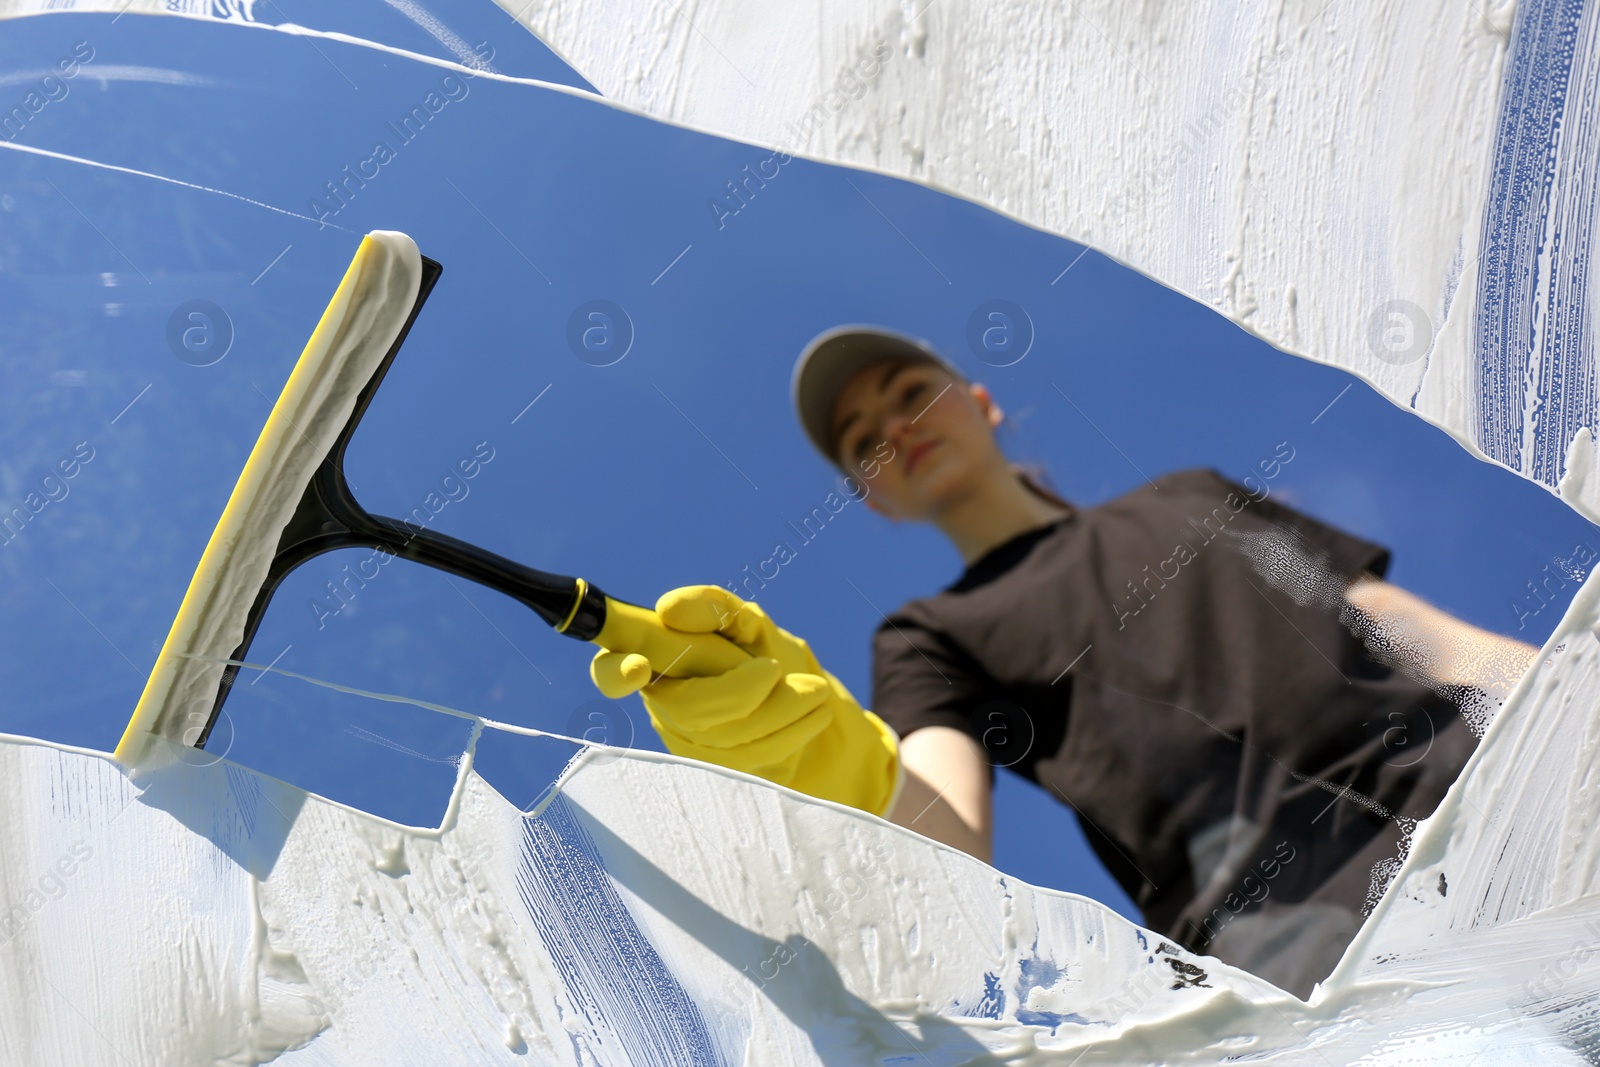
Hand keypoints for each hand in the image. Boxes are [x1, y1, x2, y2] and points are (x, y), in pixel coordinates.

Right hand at [590, 586, 900, 814]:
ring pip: (724, 737)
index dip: (614, 672)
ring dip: (780, 709)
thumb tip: (670, 610)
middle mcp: (664, 705)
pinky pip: (751, 757)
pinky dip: (791, 730)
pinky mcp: (722, 772)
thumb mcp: (748, 624)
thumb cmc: (766, 653)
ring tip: (815, 689)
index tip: (637, 666)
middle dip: (736, 691)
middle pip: (684, 709)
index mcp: (655, 661)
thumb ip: (715, 609)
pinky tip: (815, 711)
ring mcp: (691, 743)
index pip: (610, 671)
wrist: (811, 705)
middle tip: (776, 667)